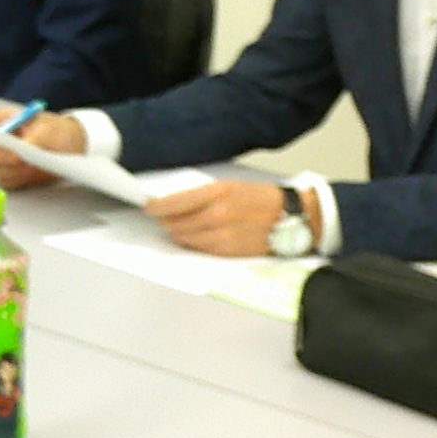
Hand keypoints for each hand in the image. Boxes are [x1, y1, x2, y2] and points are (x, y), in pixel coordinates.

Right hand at [0, 107, 85, 188]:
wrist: (75, 149)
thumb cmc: (60, 132)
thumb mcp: (48, 131)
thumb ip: (30, 141)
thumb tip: (14, 154)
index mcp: (6, 121)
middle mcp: (2, 140)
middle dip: (0, 157)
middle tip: (18, 159)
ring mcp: (6, 158)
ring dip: (10, 170)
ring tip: (30, 165)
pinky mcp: (14, 174)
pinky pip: (5, 182)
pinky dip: (16, 181)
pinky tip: (29, 175)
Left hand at [145, 178, 308, 256]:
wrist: (288, 216)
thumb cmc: (258, 198)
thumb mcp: (228, 186)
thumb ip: (200, 195)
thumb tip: (173, 203)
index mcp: (217, 192)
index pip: (175, 202)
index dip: (157, 206)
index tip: (148, 207)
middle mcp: (218, 214)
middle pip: (175, 223)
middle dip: (166, 220)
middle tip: (163, 217)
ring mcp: (222, 235)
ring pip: (184, 238)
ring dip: (177, 232)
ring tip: (180, 226)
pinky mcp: (227, 251)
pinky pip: (198, 248)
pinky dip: (192, 243)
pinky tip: (196, 236)